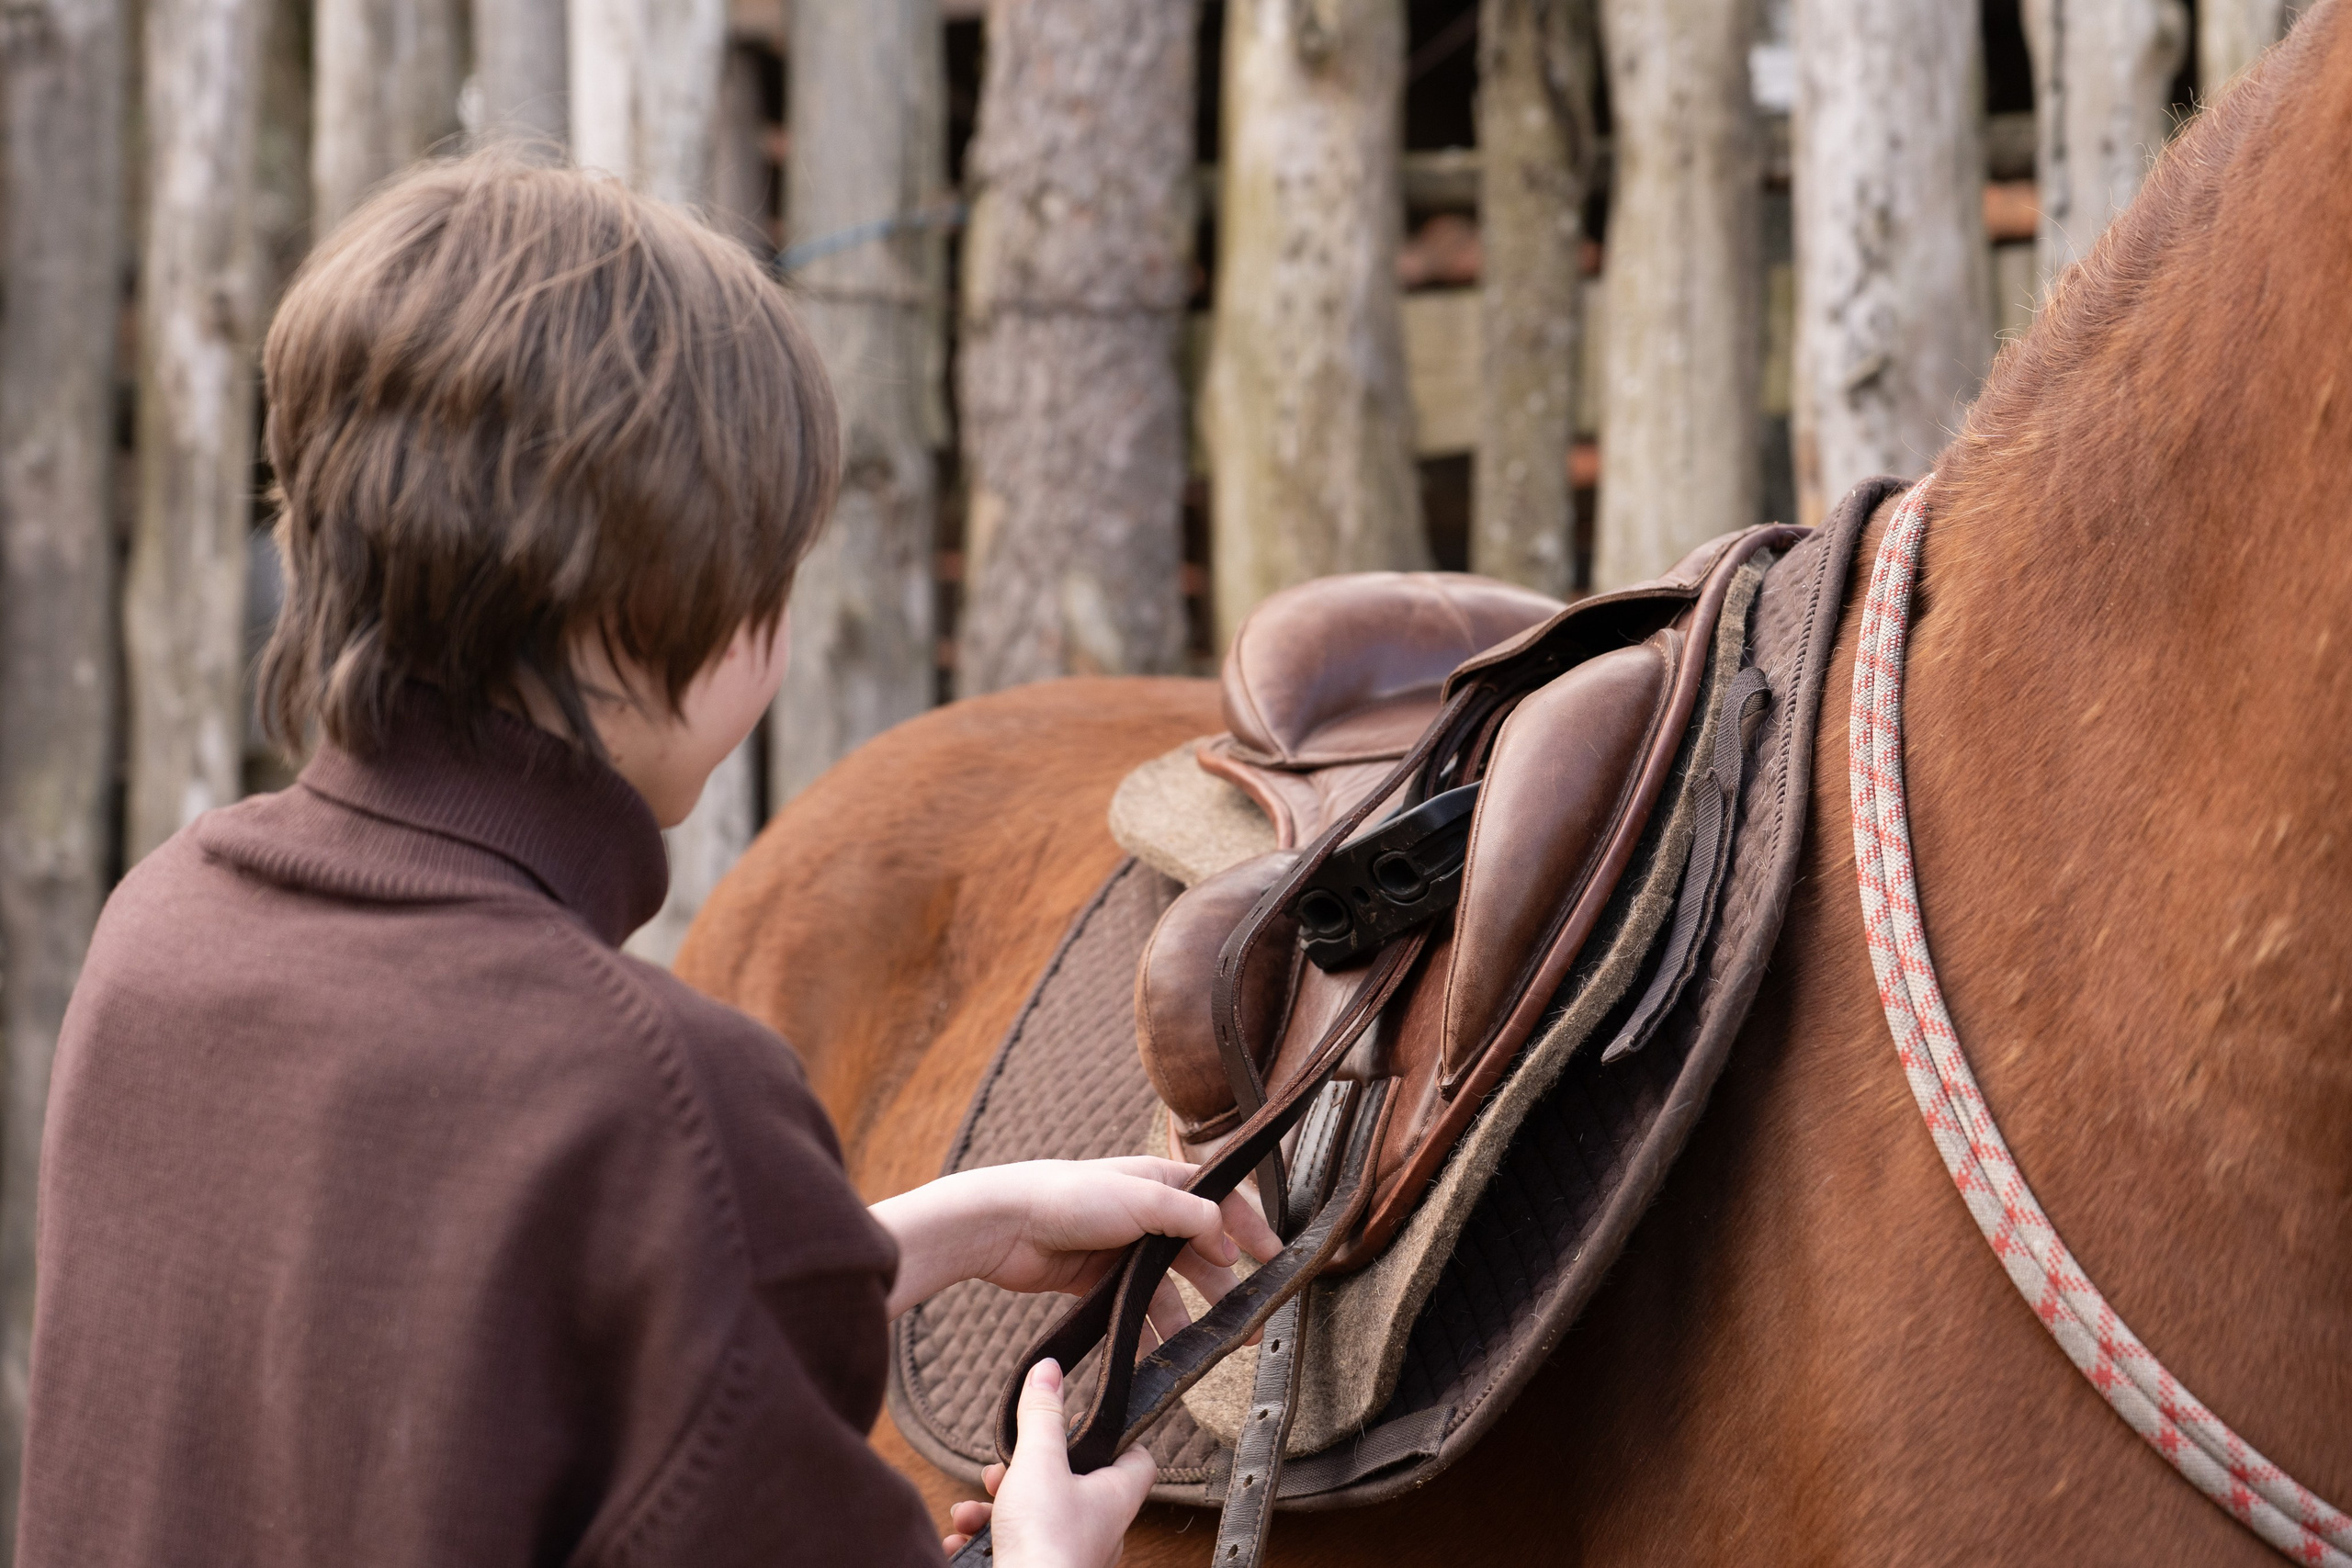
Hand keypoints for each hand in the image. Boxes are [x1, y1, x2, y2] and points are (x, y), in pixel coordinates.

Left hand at [873, 1158, 1280, 1339]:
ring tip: (1201, 1353)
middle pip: (1199, 1255)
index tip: (1276, 1259)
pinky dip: (1150, 1332)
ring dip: (1187, 1320)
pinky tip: (1159, 1355)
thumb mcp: (1142, 1198)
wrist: (1004, 1225)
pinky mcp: (1100, 1280)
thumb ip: (1192, 1218)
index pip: (1220, 1203)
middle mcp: (1147, 1214)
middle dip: (1224, 1290)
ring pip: (1168, 1290)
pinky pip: (1137, 1310)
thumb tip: (1229, 1243)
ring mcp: (1123, 1249)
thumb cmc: (1069, 1197)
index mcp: (1161, 1182)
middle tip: (1244, 1327)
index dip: (1251, 1229)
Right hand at [940, 1358, 1153, 1566]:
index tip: (1080, 1421)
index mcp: (1114, 1497)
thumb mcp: (1039, 1463)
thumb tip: (1049, 1370)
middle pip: (1069, 1484)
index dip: (1113, 1436)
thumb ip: (1041, 1417)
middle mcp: (1099, 1529)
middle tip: (998, 1470)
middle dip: (1023, 1474)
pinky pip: (1015, 1548)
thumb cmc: (1046, 1543)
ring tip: (971, 1510)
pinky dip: (985, 1539)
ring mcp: (1070, 1554)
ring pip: (1034, 1517)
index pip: (1136, 1458)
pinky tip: (960, 1537)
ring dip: (995, 1507)